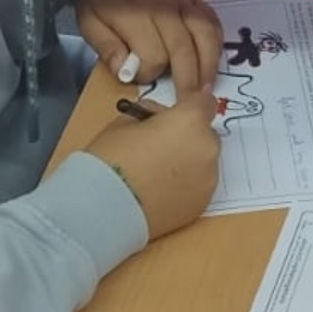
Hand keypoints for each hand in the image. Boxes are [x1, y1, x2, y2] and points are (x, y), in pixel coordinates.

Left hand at [76, 0, 222, 88]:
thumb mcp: (89, 21)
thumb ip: (107, 48)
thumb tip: (128, 73)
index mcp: (133, 13)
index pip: (152, 54)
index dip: (149, 74)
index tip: (140, 78)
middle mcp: (163, 6)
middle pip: (183, 49)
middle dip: (187, 81)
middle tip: (188, 105)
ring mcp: (183, 0)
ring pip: (205, 35)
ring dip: (208, 65)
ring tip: (206, 89)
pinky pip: (213, 23)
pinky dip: (216, 44)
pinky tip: (212, 62)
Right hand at [87, 91, 219, 238]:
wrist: (103, 209)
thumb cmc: (110, 159)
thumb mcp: (125, 121)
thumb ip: (152, 113)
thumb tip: (161, 118)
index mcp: (190, 121)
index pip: (205, 103)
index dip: (191, 106)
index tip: (178, 114)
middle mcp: (207, 148)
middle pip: (205, 134)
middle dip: (187, 136)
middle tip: (158, 147)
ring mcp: (208, 179)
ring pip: (203, 161)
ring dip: (188, 162)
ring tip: (156, 174)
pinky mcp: (202, 204)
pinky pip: (198, 185)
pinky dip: (186, 185)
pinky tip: (160, 192)